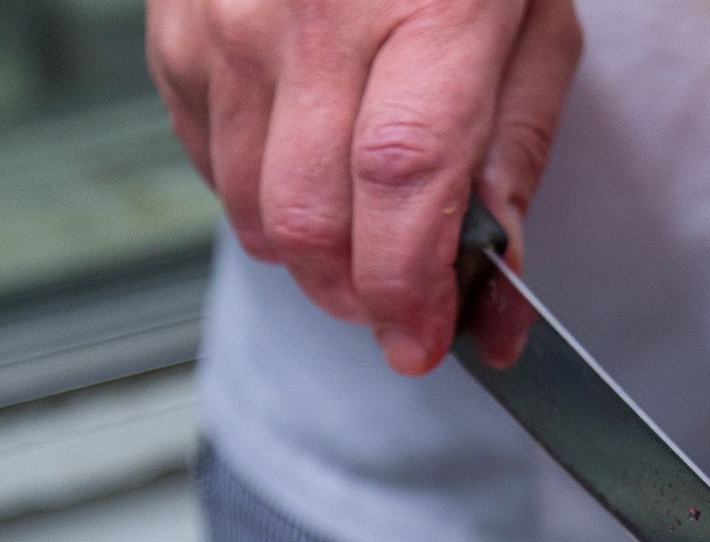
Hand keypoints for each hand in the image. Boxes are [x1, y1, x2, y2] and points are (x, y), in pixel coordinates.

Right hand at [148, 0, 581, 371]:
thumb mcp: (533, 25)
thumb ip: (513, 157)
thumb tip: (498, 294)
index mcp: (429, 9)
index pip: (400, 184)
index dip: (408, 286)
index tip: (425, 340)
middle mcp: (313, 15)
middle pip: (311, 218)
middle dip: (360, 292)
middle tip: (403, 299)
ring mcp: (229, 18)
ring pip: (249, 205)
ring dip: (310, 251)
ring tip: (359, 225)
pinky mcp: (176, 26)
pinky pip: (206, 159)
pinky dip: (255, 191)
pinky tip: (304, 158)